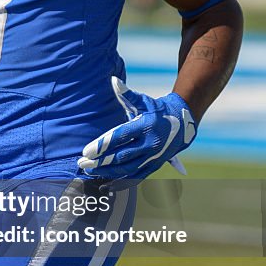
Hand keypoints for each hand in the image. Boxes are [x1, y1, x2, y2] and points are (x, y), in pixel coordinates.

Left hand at [78, 77, 196, 179]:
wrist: (183, 124)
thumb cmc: (156, 110)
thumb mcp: (143, 101)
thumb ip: (127, 94)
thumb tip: (113, 81)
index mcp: (146, 126)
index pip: (120, 136)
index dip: (102, 144)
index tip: (86, 150)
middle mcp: (151, 143)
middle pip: (122, 156)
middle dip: (100, 161)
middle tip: (82, 162)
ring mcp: (154, 157)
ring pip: (128, 169)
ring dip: (107, 172)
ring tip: (89, 171)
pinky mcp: (155, 166)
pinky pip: (136, 177)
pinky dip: (120, 183)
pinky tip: (105, 184)